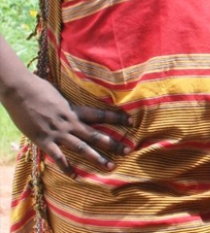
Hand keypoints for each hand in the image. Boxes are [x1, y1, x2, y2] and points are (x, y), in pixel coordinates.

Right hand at [4, 73, 131, 176]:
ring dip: (97, 158)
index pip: (101, 114)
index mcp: (75, 109)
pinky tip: (76, 176)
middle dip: (113, 143)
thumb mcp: (59, 94)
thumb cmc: (39, 89)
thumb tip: (74, 103)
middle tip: (129, 150)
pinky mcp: (44, 140)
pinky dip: (66, 168)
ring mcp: (58, 133)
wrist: (20, 91)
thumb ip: (68, 103)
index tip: (132, 121)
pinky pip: (58, 157)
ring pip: (82, 148)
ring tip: (110, 166)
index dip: (117, 118)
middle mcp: (70, 122)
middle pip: (96, 135)